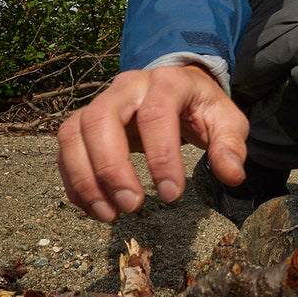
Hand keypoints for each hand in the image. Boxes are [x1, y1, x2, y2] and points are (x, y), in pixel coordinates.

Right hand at [56, 64, 248, 221]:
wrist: (177, 87)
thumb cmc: (201, 107)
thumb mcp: (227, 120)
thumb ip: (230, 145)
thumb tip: (231, 175)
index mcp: (167, 81)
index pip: (156, 114)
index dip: (162, 157)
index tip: (172, 195)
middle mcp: (127, 86)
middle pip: (102, 119)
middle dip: (112, 168)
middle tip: (133, 206)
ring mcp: (101, 101)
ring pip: (74, 133)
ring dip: (86, 179)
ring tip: (111, 215)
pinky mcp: (84, 121)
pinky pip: (66, 149)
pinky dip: (75, 183)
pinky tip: (97, 208)